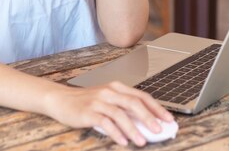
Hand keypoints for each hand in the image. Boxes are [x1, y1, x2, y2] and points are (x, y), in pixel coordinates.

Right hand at [46, 81, 173, 146]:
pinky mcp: (88, 112)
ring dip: (133, 129)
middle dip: (149, 117)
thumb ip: (124, 109)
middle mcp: (109, 92)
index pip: (142, 96)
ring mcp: (98, 101)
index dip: (157, 107)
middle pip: (133, 103)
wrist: (60, 99)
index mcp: (117, 87)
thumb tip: (146, 124)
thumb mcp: (107, 100)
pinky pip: (105, 122)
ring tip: (141, 141)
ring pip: (120, 114)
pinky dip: (115, 132)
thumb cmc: (86, 102)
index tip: (168, 119)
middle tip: (159, 130)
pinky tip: (123, 141)